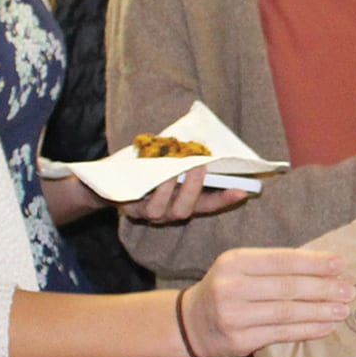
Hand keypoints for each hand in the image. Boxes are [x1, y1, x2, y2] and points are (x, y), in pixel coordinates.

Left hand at [121, 166, 246, 225]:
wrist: (111, 180)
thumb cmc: (148, 167)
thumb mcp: (170, 163)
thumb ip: (187, 159)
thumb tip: (204, 142)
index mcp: (184, 203)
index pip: (209, 205)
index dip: (226, 200)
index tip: (244, 191)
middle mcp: (168, 213)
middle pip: (184, 210)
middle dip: (194, 188)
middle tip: (200, 165)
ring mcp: (148, 214)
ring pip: (161, 210)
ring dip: (168, 188)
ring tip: (172, 167)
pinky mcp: (129, 209)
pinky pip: (139, 205)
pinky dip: (147, 188)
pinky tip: (150, 171)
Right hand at [179, 248, 352, 356]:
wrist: (190, 323)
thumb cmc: (227, 289)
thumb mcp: (240, 268)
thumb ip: (274, 266)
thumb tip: (323, 266)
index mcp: (235, 261)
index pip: (281, 260)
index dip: (312, 263)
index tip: (339, 264)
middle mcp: (232, 287)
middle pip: (287, 287)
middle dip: (322, 288)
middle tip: (348, 290)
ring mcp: (234, 316)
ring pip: (286, 313)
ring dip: (319, 312)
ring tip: (342, 310)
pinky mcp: (239, 341)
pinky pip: (281, 334)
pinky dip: (307, 330)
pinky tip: (325, 327)